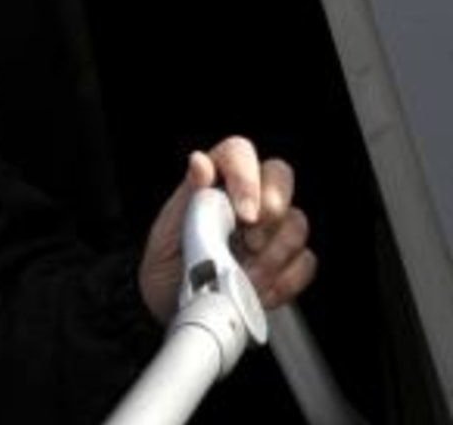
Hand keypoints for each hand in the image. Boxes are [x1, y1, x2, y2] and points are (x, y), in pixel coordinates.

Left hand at [138, 136, 317, 321]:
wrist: (180, 317)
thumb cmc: (167, 273)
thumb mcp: (165, 238)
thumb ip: (187, 202)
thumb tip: (200, 163)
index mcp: (211, 185)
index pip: (238, 153)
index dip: (247, 177)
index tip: (245, 214)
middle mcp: (246, 201)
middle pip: (280, 175)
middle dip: (273, 210)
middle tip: (251, 242)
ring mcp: (271, 231)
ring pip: (297, 222)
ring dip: (273, 255)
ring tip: (244, 277)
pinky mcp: (289, 263)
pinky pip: (306, 262)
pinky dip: (284, 281)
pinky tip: (259, 292)